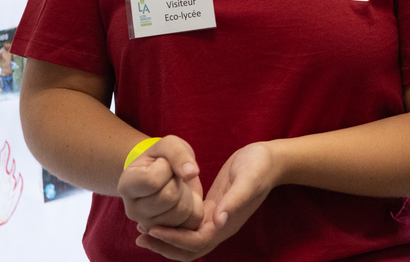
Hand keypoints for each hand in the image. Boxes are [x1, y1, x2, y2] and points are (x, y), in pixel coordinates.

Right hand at [118, 135, 203, 232]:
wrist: (164, 174)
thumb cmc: (162, 157)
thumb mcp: (169, 145)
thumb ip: (179, 154)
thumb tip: (192, 173)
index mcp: (126, 185)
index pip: (152, 181)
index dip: (166, 168)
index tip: (162, 164)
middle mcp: (132, 210)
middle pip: (169, 198)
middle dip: (178, 181)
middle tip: (172, 177)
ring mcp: (148, 225)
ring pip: (182, 212)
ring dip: (188, 194)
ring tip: (177, 187)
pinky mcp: (166, 234)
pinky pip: (192, 222)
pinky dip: (195, 207)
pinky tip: (184, 199)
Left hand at [138, 142, 279, 260]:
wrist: (270, 159)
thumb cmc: (259, 165)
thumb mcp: (249, 177)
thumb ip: (235, 199)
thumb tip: (220, 221)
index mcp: (228, 222)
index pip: (197, 242)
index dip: (174, 239)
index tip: (153, 229)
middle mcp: (221, 226)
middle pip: (189, 250)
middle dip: (164, 247)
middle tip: (140, 237)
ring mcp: (216, 220)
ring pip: (187, 242)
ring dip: (165, 241)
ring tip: (143, 232)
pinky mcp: (211, 210)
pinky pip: (189, 228)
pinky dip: (172, 229)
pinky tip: (158, 217)